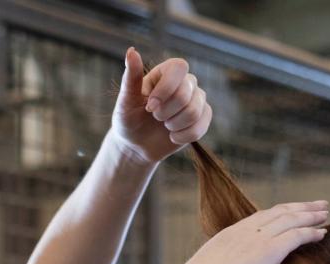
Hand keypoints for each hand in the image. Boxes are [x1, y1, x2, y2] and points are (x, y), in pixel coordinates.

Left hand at [111, 47, 211, 164]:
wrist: (137, 146)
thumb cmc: (129, 121)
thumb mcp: (126, 101)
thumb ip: (131, 77)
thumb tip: (131, 51)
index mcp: (166, 72)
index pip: (179, 68)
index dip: (166, 89)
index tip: (150, 107)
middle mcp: (185, 82)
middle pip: (186, 94)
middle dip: (165, 112)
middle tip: (154, 117)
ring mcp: (196, 99)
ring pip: (194, 111)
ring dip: (173, 125)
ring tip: (163, 126)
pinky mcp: (202, 117)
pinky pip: (200, 126)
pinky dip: (183, 136)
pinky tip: (172, 136)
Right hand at [174, 202, 329, 263]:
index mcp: (227, 236)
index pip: (258, 218)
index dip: (277, 214)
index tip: (289, 212)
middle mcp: (245, 231)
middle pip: (279, 212)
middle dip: (299, 208)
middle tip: (316, 205)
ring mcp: (259, 238)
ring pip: (292, 219)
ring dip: (310, 215)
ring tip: (325, 213)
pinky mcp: (272, 249)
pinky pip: (298, 235)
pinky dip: (312, 232)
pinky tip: (323, 233)